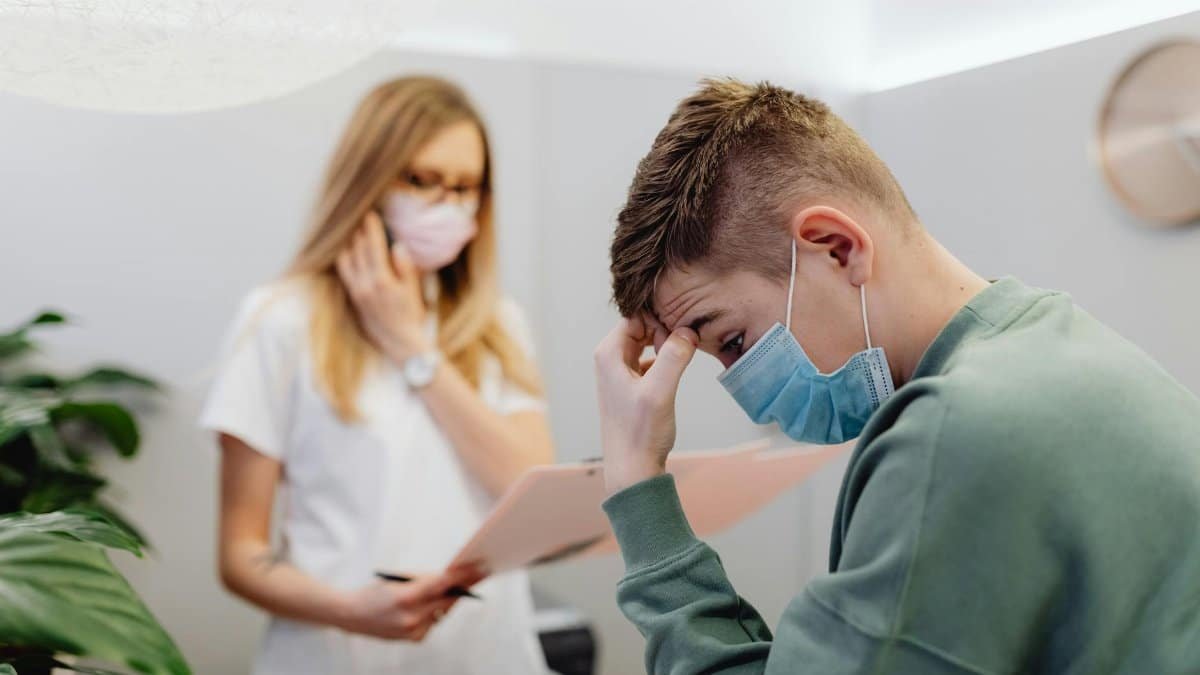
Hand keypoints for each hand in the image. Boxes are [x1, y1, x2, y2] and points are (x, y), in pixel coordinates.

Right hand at [335, 567, 483, 640]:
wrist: (352, 616)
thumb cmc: (373, 593)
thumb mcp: (398, 579)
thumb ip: (424, 580)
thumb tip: (449, 578)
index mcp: (406, 596)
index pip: (442, 583)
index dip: (462, 575)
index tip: (478, 568)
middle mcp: (411, 616)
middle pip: (447, 599)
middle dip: (462, 586)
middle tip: (479, 573)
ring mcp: (413, 630)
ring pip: (442, 610)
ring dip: (446, 599)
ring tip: (452, 587)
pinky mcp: (414, 638)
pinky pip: (433, 622)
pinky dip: (433, 612)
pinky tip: (428, 606)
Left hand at [336, 212, 431, 362]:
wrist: (399, 341)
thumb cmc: (411, 315)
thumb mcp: (413, 290)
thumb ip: (405, 267)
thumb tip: (398, 245)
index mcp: (382, 280)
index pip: (374, 247)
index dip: (372, 229)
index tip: (371, 215)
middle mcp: (365, 284)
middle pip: (358, 250)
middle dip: (360, 233)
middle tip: (361, 219)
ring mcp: (356, 291)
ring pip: (347, 260)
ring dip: (350, 244)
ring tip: (354, 233)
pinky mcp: (353, 297)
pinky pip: (344, 272)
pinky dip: (345, 258)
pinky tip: (348, 252)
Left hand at [593, 315, 697, 494]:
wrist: (632, 469)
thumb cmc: (640, 433)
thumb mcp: (660, 391)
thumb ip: (674, 356)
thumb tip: (687, 330)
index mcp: (609, 353)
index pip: (637, 316)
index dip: (661, 319)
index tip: (682, 333)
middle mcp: (609, 359)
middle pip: (641, 327)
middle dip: (665, 330)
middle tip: (688, 343)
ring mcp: (619, 373)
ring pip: (646, 343)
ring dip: (666, 345)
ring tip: (685, 354)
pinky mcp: (630, 386)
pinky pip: (648, 360)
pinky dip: (664, 360)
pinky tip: (677, 371)